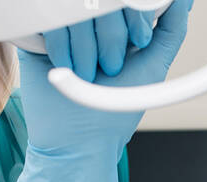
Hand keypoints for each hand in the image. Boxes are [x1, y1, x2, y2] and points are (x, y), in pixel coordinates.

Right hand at [15, 1, 193, 181]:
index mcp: (118, 19)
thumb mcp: (153, 68)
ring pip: (74, 5)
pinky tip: (64, 68)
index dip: (134, 12)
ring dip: (84, 46)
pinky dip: (60, 43)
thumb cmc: (115, 113)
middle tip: (110, 68)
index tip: (138, 41)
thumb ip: (169, 30)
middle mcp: (90, 16)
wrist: (74, 142)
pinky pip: (47, 16)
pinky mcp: (36, 30)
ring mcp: (62, 20)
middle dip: (112, 35)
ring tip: (86, 74)